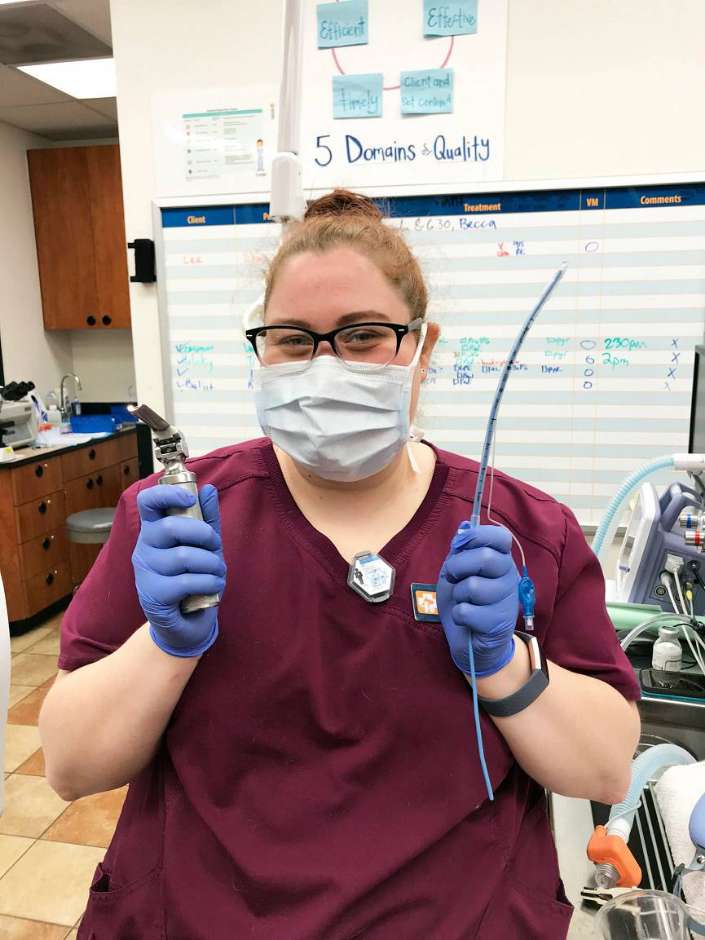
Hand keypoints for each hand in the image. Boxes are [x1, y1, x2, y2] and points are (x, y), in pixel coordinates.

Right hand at [132, 484, 225, 657]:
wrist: (187, 625)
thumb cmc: (194, 579)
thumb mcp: (204, 547)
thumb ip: (206, 519)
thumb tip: (209, 489)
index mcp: (154, 531)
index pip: (148, 502)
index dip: (167, 494)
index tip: (189, 499)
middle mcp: (144, 549)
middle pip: (171, 527)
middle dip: (205, 536)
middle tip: (216, 550)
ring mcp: (146, 573)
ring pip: (184, 556)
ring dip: (212, 565)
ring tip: (217, 574)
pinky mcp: (153, 596)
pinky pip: (187, 581)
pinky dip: (209, 583)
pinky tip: (212, 588)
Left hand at [436, 522, 518, 677]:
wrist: (471, 642)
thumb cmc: (465, 602)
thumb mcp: (457, 572)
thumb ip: (460, 550)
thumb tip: (463, 528)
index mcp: (501, 560)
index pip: (500, 537)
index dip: (478, 536)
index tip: (460, 545)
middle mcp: (509, 577)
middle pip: (485, 558)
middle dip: (458, 566)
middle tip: (453, 578)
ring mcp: (507, 601)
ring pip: (473, 586)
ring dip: (458, 595)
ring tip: (463, 601)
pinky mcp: (497, 624)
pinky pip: (467, 611)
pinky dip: (458, 615)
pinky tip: (466, 619)